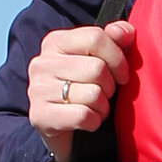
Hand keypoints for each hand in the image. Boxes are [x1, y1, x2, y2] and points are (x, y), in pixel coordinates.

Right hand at [27, 20, 134, 161]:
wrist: (62, 130)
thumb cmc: (85, 88)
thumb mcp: (101, 60)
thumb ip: (115, 40)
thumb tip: (124, 31)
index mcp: (56, 42)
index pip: (96, 37)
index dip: (118, 58)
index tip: (123, 75)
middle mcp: (42, 62)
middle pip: (97, 68)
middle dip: (110, 86)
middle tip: (105, 94)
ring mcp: (37, 89)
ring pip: (92, 94)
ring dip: (103, 106)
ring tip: (95, 107)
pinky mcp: (39, 116)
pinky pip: (83, 116)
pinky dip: (94, 121)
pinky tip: (88, 121)